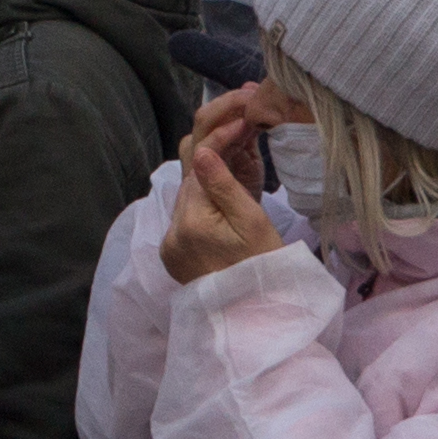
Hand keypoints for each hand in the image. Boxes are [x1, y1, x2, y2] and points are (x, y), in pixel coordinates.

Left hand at [161, 87, 290, 285]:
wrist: (256, 321)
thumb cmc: (265, 273)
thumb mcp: (254, 228)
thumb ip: (226, 188)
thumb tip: (204, 151)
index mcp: (191, 221)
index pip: (200, 163)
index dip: (223, 136)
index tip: (248, 117)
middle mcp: (174, 229)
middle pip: (191, 172)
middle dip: (217, 143)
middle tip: (247, 117)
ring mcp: (172, 241)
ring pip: (191, 189)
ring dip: (214, 167)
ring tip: (245, 138)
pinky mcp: (178, 250)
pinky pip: (191, 209)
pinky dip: (209, 191)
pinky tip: (231, 176)